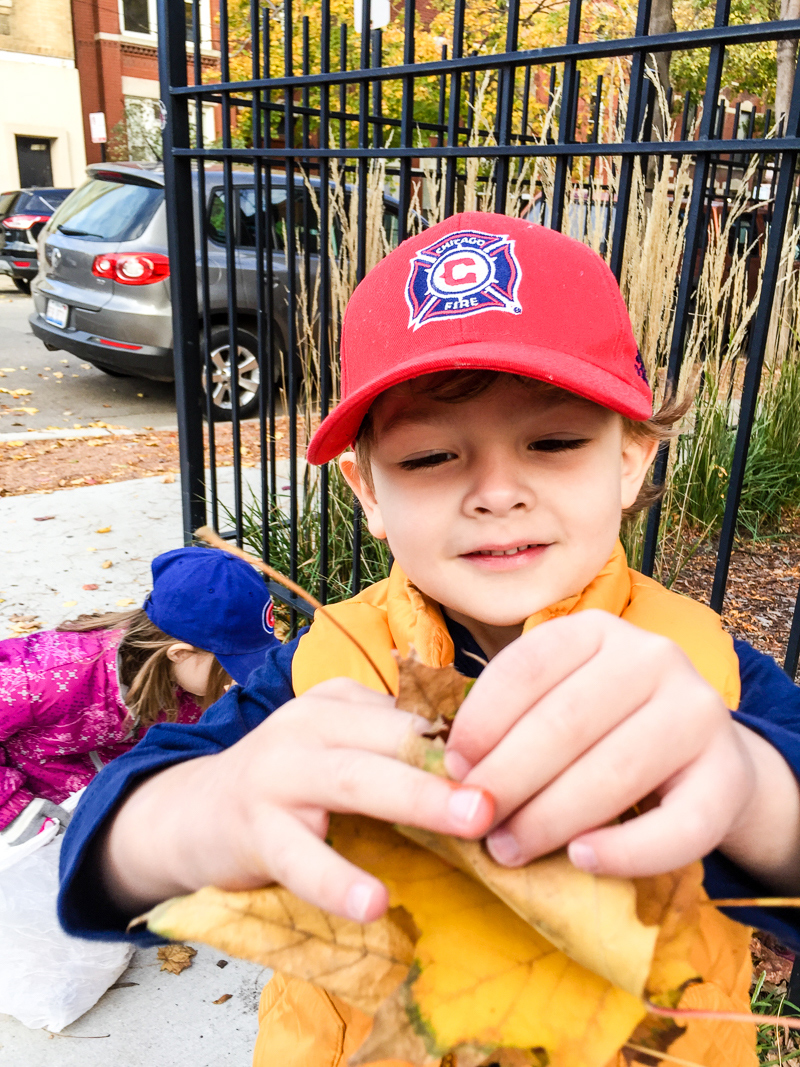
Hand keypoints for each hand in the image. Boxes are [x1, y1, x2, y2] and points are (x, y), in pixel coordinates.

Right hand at [102, 678, 493, 920]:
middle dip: (452, 764)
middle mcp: (309, 724)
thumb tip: (490, 767)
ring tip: (470, 825)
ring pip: (354, 780)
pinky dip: (338, 879)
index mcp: (340, 703)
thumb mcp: (338, 748)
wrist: (195, 813)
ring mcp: (279, 772)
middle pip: (392, 738)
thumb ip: (394, 749)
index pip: (414, 715)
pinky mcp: (255, 828)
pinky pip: (301, 857)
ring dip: (417, 799)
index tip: (528, 765)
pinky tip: (373, 905)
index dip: (470, 742)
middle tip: (506, 791)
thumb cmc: (289, 785)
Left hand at [445, 610, 797, 884]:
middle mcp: (652, 657)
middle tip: (473, 821)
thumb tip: (453, 771)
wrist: (704, 758)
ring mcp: (698, 712)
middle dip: (508, 778)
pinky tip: (581, 860)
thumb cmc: (606, 729)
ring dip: (550, 819)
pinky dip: (625, 850)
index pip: (528, 667)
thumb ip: (513, 721)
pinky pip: (677, 825)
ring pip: (613, 771)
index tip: (452, 767)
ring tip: (507, 848)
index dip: (482, 720)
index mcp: (597, 630)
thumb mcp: (560, 699)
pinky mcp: (729, 775)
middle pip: (565, 722)